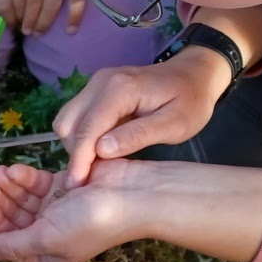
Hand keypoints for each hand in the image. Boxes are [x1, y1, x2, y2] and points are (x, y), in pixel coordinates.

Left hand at [0, 160, 137, 261]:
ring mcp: (54, 209)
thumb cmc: (91, 222)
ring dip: (7, 186)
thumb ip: (13, 245)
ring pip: (21, 198)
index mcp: (45, 255)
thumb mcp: (47, 238)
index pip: (9, 242)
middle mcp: (48, 234)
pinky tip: (13, 169)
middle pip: (13, 217)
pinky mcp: (61, 186)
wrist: (132, 195)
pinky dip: (23, 177)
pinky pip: (35, 183)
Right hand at [54, 46, 233, 185]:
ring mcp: (96, 84)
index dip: (79, 160)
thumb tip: (102, 150)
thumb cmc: (191, 101)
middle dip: (75, 153)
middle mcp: (101, 82)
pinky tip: (102, 149)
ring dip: (76, 146)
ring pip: (67, 120)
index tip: (77, 187)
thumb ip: (139, 136)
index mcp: (120, 89)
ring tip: (99, 164)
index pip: (87, 129)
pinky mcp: (96, 90)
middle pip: (68, 124)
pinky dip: (81, 137)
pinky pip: (77, 117)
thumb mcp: (175, 125)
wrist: (195, 74)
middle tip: (93, 177)